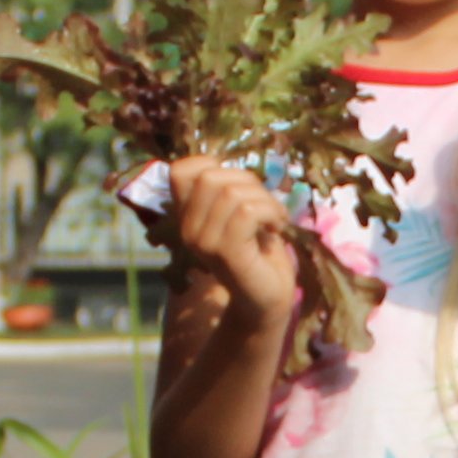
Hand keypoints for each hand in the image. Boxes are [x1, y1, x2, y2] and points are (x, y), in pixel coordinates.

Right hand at [163, 156, 301, 327]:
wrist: (267, 298)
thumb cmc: (257, 250)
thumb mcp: (238, 211)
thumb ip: (226, 188)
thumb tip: (224, 160)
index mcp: (186, 216)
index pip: (181, 170)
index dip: (214, 165)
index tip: (240, 186)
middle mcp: (187, 229)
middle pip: (210, 177)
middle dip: (248, 182)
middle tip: (265, 204)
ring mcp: (203, 242)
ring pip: (232, 193)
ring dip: (265, 199)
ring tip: (274, 218)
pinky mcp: (226, 253)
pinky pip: (248, 211)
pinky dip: (271, 212)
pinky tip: (277, 227)